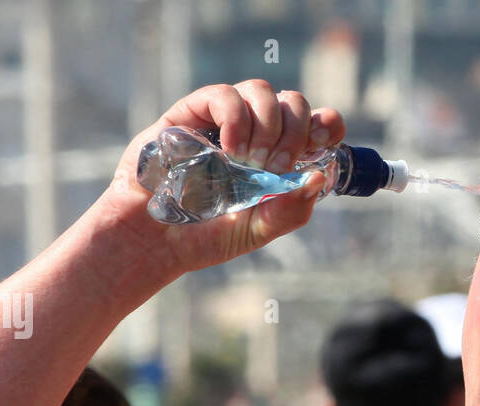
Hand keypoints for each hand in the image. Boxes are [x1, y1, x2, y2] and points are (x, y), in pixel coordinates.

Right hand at [103, 80, 346, 275]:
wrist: (153, 240)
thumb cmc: (203, 236)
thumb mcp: (258, 231)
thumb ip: (291, 210)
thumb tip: (319, 177)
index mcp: (276, 158)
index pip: (314, 124)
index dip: (326, 124)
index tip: (324, 138)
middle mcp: (254, 134)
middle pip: (292, 102)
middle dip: (295, 131)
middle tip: (276, 166)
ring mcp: (223, 121)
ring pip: (261, 91)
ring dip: (267, 124)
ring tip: (249, 161)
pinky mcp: (190, 113)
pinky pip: (223, 94)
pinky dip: (234, 116)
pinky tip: (228, 148)